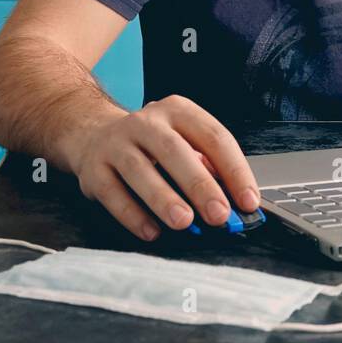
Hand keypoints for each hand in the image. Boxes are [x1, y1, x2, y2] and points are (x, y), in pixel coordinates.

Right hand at [64, 95, 259, 241]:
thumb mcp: (182, 140)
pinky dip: (133, 215)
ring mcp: (116, 143)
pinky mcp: (92, 168)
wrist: (92, 133)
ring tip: (184, 222)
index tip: (248, 200)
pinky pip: (113, 193)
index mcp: (178, 111)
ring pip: (140, 170)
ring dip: (164, 198)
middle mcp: (146, 122)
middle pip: (175, 151)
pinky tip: (151, 231)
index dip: (234, 170)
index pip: (213, 137)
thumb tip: (234, 204)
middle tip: (219, 215)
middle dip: (200, 185)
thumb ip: (207, 167)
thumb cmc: (150, 144)